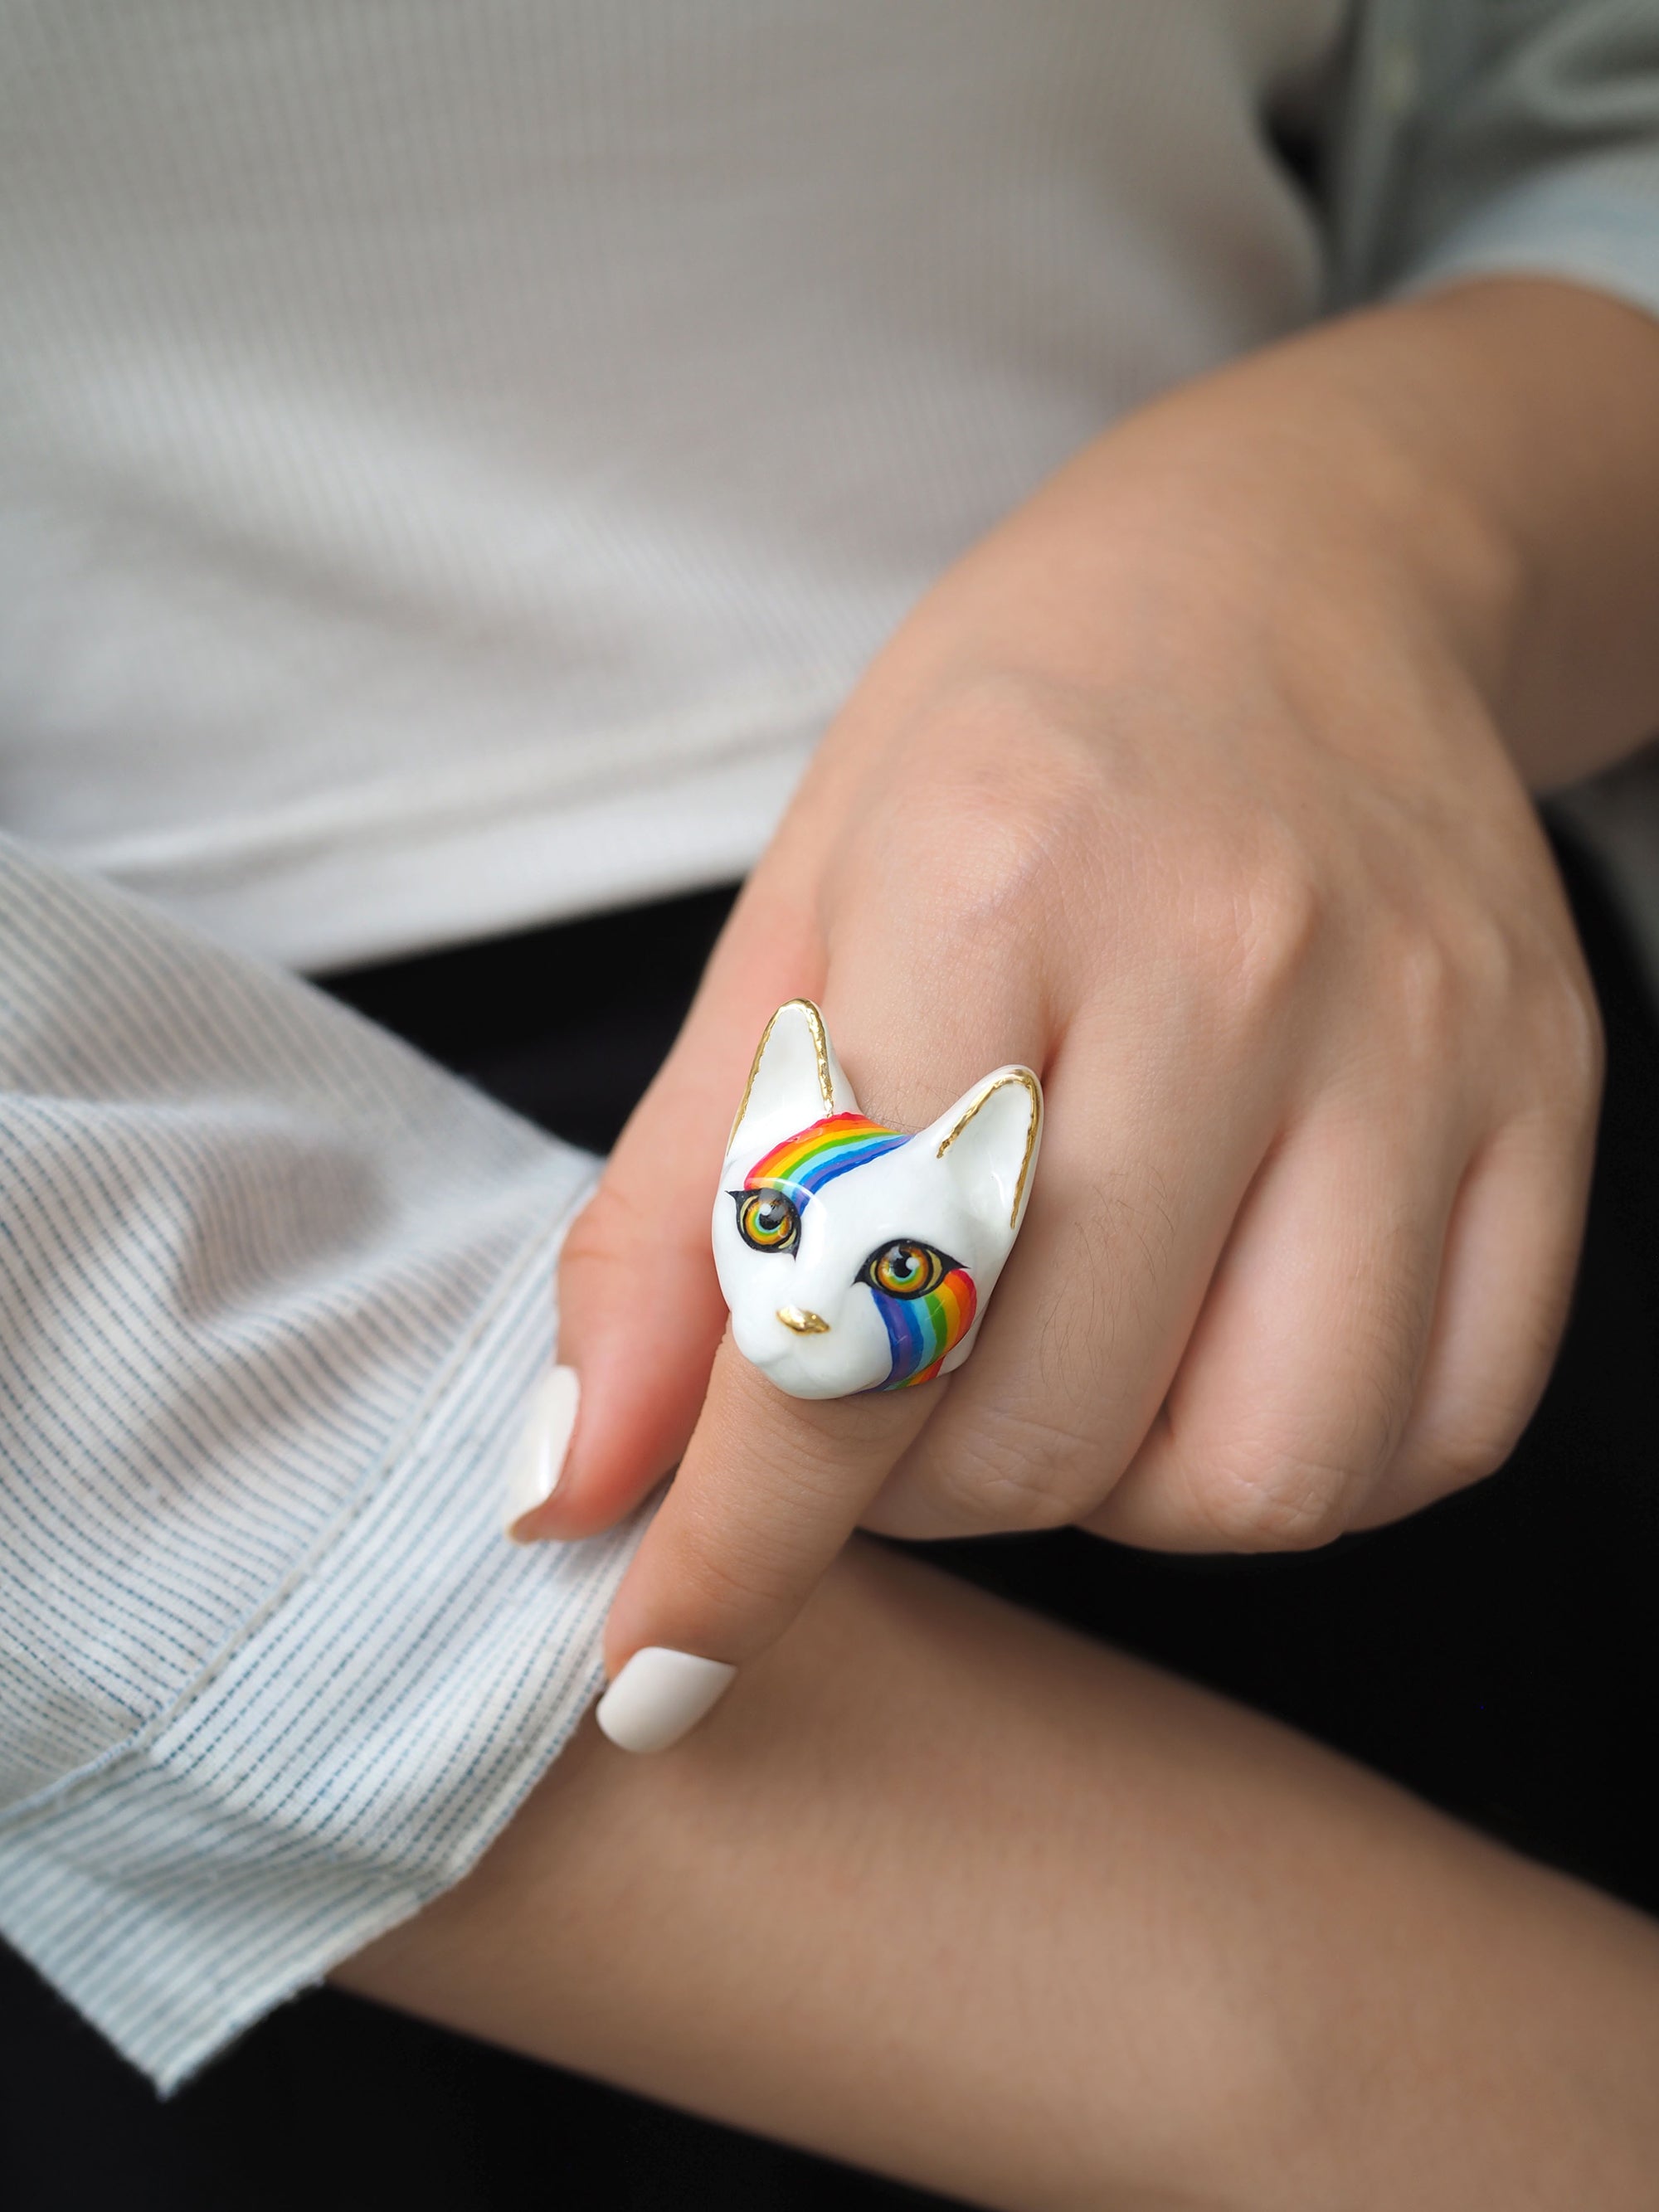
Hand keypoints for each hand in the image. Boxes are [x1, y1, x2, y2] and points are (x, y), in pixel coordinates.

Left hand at [516, 281, 1658, 1742]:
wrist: (1298, 574)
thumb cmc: (1010, 744)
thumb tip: (578, 1486)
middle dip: (919, 1489)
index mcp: (998, 886)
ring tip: (1063, 1354)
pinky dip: (1292, 1456)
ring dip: (1117, 1489)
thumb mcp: (793, 915)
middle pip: (1051, 1432)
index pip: (847, 1311)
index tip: (658, 1663)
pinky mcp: (1552, 1104)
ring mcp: (1428, 1044)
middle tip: (891, 1380)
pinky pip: (1438, 1429)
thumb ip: (673, 1210)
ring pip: (1268, 1475)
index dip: (734, 1537)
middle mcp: (1239, 967)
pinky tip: (1213, 1341)